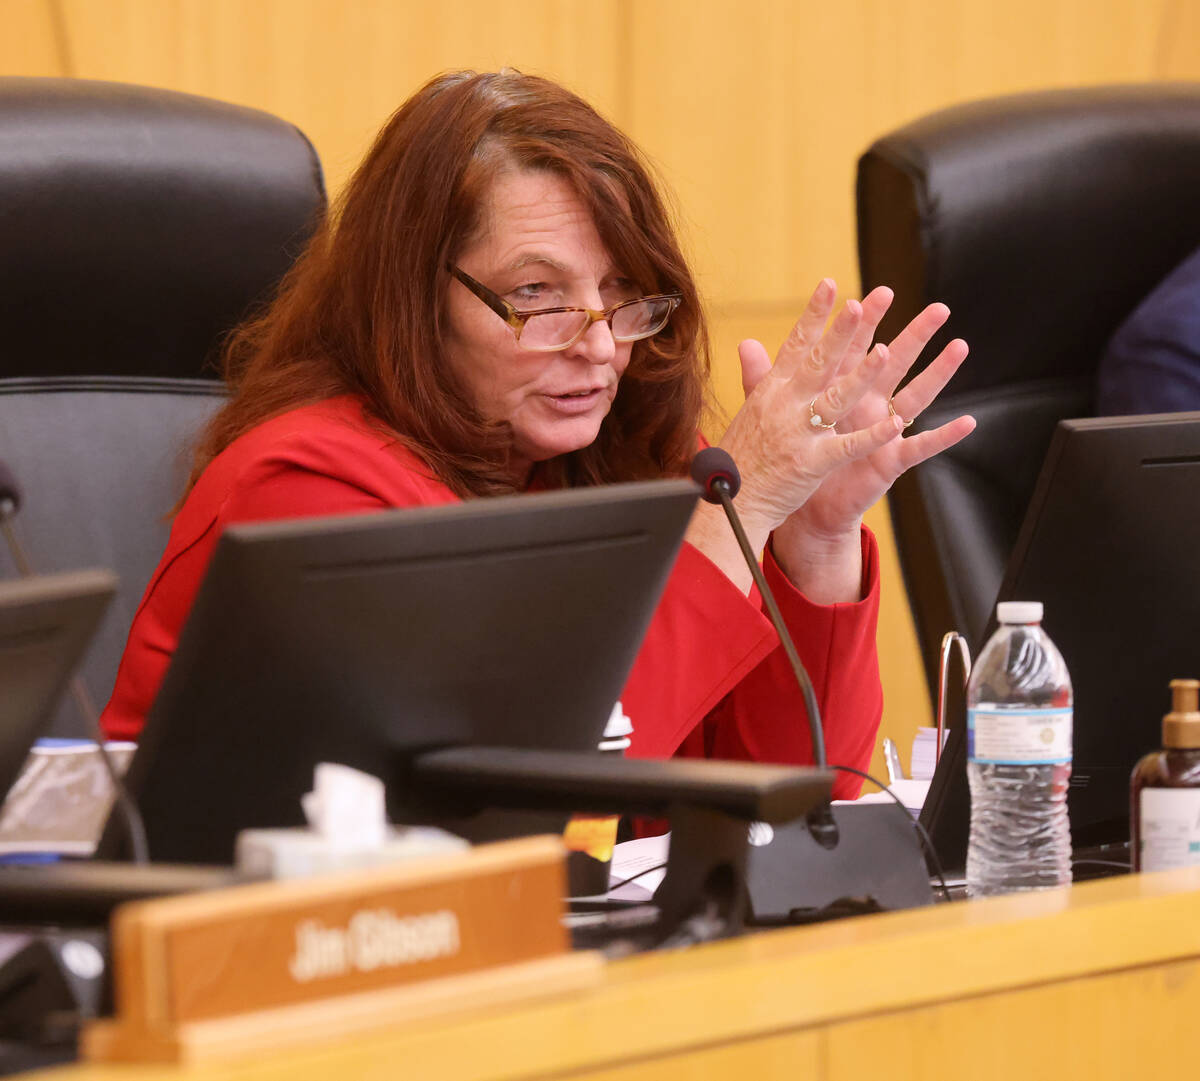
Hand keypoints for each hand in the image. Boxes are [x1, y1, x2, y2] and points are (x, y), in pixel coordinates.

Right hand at [686, 279, 910, 594]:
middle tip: (862, 303)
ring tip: (885, 352)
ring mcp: (797, 434)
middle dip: (841, 332)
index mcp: (771, 392)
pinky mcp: (811, 464)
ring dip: (860, 375)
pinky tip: (894, 424)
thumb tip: (749, 342)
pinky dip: (870, 435)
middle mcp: (783, 407)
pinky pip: (846, 447)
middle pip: (817, 362)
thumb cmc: (738, 460)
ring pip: (834, 398)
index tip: (831, 284)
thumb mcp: (746, 413)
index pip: (795, 345)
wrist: (729, 505)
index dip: (814, 314)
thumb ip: (756, 376)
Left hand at [764, 285, 974, 599]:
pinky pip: (919, 447)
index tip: (877, 292)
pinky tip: (968, 422)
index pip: (855, 349)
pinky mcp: (887, 461)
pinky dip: (943, 436)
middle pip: (894, 364)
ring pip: (914, 397)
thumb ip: (764, 379)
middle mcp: (867, 406)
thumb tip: (745, 344)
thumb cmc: (792, 457)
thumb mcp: (777, 414)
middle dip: (915, 336)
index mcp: (840, 391)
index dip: (865, 323)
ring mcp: (881, 432)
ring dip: (938, 374)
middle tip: (938, 309)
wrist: (798, 504)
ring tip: (960, 347)